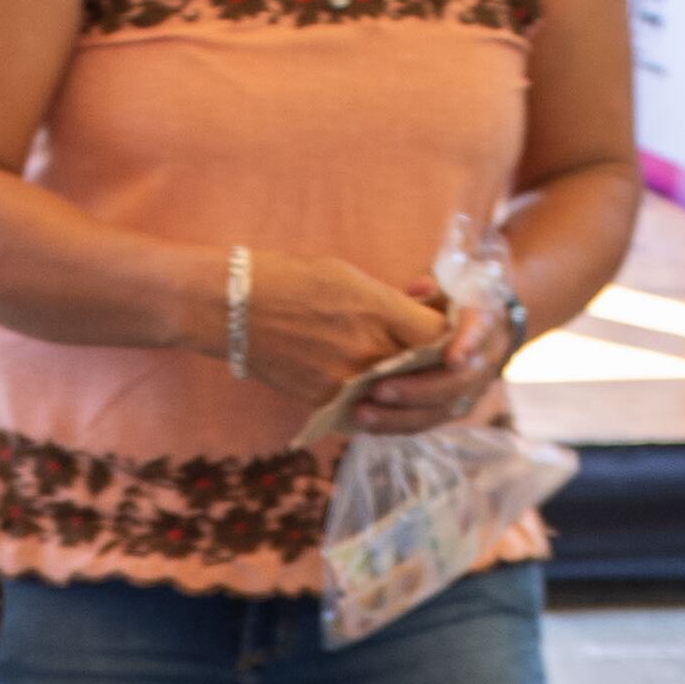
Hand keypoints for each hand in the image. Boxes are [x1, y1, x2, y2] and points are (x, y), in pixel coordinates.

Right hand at [231, 250, 445, 410]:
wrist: (232, 309)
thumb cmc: (289, 280)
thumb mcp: (348, 275)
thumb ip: (394, 297)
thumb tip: (430, 299)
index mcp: (377, 310)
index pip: (440, 337)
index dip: (452, 338)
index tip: (450, 334)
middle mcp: (367, 350)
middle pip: (426, 371)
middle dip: (435, 364)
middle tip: (438, 358)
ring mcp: (347, 381)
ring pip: (400, 395)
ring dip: (410, 386)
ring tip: (409, 372)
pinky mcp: (327, 402)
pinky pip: (369, 408)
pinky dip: (379, 399)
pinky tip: (377, 386)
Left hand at [352, 273, 513, 434]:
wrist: (480, 329)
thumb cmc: (452, 304)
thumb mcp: (444, 290)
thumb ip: (429, 294)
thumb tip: (419, 289)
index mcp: (484, 323)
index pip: (481, 332)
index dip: (469, 345)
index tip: (452, 357)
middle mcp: (483, 362)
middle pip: (457, 383)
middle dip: (418, 389)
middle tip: (378, 389)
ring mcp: (469, 390)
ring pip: (440, 410)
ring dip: (400, 416)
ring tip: (362, 413)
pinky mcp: (450, 409)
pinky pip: (425, 421)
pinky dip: (394, 424)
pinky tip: (365, 423)